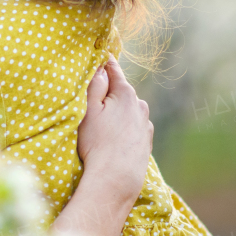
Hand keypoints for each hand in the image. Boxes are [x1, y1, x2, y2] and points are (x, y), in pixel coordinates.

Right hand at [75, 58, 151, 209]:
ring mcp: (146, 124)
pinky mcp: (146, 141)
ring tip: (102, 126)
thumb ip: (94, 85)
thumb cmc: (97, 143)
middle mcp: (140, 105)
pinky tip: (113, 139)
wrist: (117, 179)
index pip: (113, 68)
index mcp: (126, 93)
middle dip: (108, 92)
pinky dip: (124, 128)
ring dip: (117, 112)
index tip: (95, 57)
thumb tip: (101, 67)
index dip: (102, 62)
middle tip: (90, 102)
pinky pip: (132, 126)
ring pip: (128, 109)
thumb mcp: (88, 110)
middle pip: (120, 90)